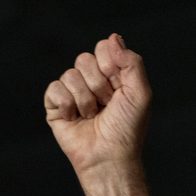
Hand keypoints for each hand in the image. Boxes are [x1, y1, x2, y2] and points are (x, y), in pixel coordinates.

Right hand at [44, 34, 152, 195]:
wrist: (109, 157)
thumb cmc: (127, 129)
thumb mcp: (140, 94)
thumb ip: (132, 63)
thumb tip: (113, 38)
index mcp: (112, 75)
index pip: (102, 49)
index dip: (110, 66)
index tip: (118, 88)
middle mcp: (91, 81)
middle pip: (84, 59)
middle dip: (98, 85)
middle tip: (106, 105)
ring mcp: (72, 93)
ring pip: (69, 75)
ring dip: (85, 100)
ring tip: (92, 116)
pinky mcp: (55, 106)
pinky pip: (54, 89)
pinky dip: (67, 105)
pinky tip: (75, 118)